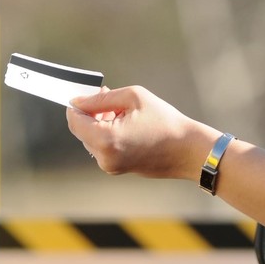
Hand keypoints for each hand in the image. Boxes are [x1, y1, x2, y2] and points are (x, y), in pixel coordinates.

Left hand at [67, 86, 219, 179]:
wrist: (189, 150)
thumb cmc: (166, 123)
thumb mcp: (133, 97)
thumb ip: (102, 98)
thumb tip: (79, 101)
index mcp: (106, 139)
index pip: (75, 120)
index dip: (77, 104)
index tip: (86, 94)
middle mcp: (104, 157)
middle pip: (81, 130)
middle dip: (91, 113)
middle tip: (110, 99)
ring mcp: (110, 166)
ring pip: (91, 139)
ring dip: (100, 123)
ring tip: (124, 113)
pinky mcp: (118, 169)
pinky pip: (103, 148)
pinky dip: (108, 134)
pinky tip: (128, 126)